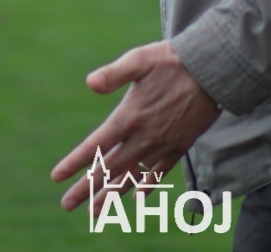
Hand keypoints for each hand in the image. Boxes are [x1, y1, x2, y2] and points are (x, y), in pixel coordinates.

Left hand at [51, 41, 220, 213]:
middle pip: (110, 168)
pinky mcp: (180, 145)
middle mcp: (144, 136)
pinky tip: (137, 197)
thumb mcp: (140, 59)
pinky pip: (160, 172)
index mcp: (130, 116)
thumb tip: (90, 83)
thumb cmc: (173, 60)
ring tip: (95, 212)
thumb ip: (114, 73)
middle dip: (87, 188)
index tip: (57, 177)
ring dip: (112, 194)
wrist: (213, 69)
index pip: (97, 146)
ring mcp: (163, 144)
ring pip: (133, 176)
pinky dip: (147, 185)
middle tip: (67, 205)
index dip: (75, 163)